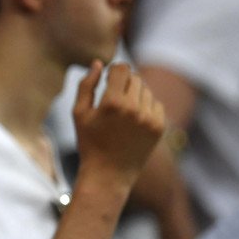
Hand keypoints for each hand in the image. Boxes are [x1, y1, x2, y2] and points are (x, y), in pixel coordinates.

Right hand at [74, 61, 164, 187]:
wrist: (108, 174)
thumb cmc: (89, 142)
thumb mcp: (79, 114)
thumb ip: (86, 86)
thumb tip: (98, 63)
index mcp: (112, 103)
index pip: (121, 69)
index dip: (113, 70)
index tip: (108, 78)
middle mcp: (134, 108)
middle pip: (134, 78)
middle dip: (124, 84)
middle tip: (113, 99)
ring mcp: (149, 118)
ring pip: (146, 90)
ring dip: (135, 95)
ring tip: (122, 113)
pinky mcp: (159, 127)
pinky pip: (156, 104)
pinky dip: (145, 107)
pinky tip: (133, 121)